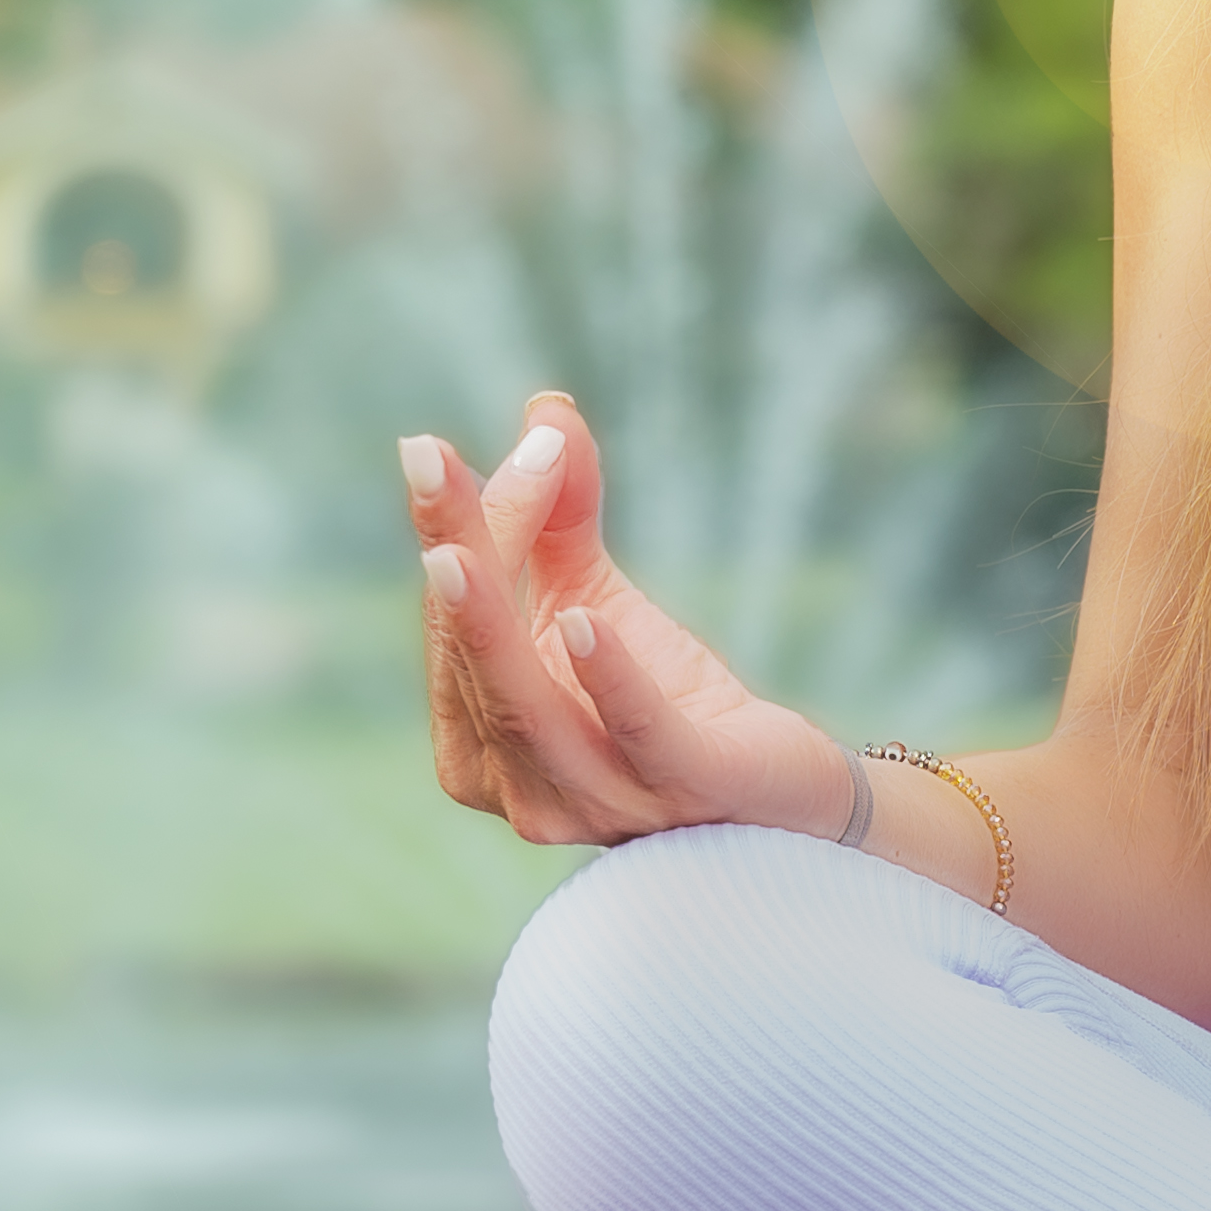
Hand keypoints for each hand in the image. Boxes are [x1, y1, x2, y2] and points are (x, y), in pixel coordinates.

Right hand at [404, 390, 856, 847]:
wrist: (784, 789)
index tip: (434, 449)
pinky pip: (636, 734)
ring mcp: (599, 803)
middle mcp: (523, 790)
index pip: (454, 633)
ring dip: (492, 625)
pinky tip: (584, 620)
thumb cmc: (670, 701)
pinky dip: (606, 679)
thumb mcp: (599, 601)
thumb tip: (547, 408)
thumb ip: (560, 518)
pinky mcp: (685, 790)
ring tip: (460, 553)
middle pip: (479, 664)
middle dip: (455, 558)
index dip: (456, 535)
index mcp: (481, 746)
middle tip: (426, 463)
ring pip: (527, 707)